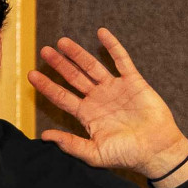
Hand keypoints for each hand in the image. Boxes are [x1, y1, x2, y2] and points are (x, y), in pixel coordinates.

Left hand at [29, 29, 187, 186]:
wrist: (156, 150)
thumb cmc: (126, 154)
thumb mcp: (94, 153)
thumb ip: (70, 144)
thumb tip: (44, 137)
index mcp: (87, 115)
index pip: (62, 97)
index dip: (47, 86)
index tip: (31, 75)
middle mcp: (98, 99)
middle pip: (74, 77)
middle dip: (59, 65)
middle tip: (45, 51)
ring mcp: (115, 89)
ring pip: (92, 66)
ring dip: (78, 54)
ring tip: (63, 42)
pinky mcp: (133, 82)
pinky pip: (121, 60)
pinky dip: (112, 46)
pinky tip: (101, 33)